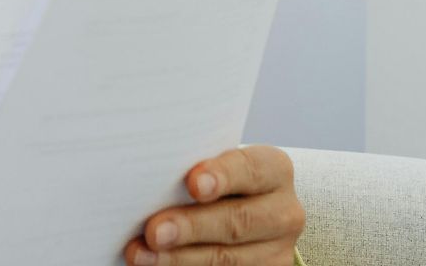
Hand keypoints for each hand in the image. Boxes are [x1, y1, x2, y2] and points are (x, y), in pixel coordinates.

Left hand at [122, 144, 304, 265]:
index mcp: (274, 171)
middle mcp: (284, 212)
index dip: (221, 176)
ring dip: (179, 258)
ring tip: (141, 255)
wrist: (246, 214)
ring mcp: (278, 251)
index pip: (250, 169)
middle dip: (191, 226)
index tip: (192, 183)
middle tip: (153, 231)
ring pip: (227, 259)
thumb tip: (150, 184)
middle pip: (237, 220)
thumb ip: (196, 173)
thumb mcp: (216, 169)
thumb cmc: (219, 183)